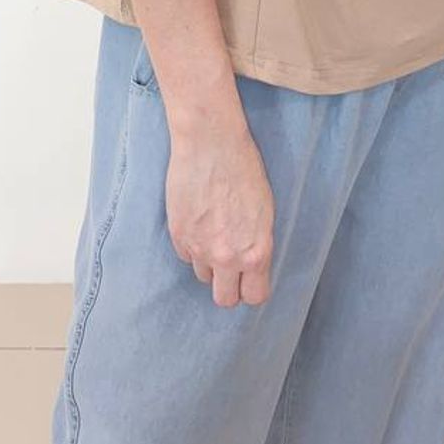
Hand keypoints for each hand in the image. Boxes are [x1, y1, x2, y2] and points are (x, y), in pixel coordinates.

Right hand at [163, 99, 274, 307]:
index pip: (254, 296)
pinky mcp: (178, 234)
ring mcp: (199, 247)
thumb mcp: (265, 211)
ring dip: (208, 262)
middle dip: (228, 287)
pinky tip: (198, 221)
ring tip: (213, 233)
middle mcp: (227, 257)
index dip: (251, 289)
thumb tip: (250, 262)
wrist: (211, 144)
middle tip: (229, 269)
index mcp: (255, 252)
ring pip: (203, 274)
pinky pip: (185, 254)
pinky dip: (191, 245)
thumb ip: (257, 244)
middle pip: (224, 299)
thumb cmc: (244, 170)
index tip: (249, 280)